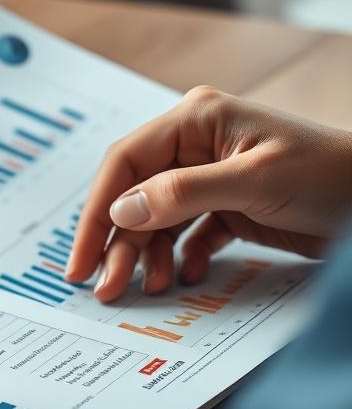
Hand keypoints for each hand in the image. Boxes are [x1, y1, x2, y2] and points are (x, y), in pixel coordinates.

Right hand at [66, 86, 351, 301]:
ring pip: (157, 218)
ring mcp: (211, 175)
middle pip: (136, 195)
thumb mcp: (255, 182)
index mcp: (195, 119)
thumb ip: (182, 194)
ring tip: (148, 287)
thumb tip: (119, 213)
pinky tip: (184, 274)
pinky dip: (181, 254)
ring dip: (147, 254)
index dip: (96, 212)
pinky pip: (187, 231)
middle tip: (107, 288)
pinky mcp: (229, 205)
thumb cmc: (330, 176)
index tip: (82, 259)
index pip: (125, 163)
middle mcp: (196, 144)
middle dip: (119, 244)